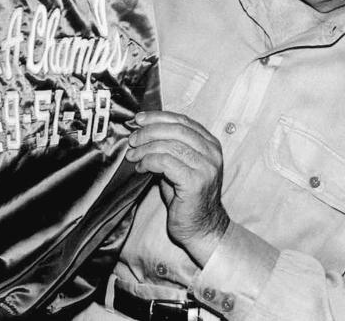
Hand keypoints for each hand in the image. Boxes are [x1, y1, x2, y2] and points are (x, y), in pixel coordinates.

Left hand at [125, 110, 230, 266]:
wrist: (201, 228)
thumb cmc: (186, 197)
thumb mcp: (180, 165)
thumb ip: (169, 147)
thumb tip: (142, 131)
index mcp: (210, 144)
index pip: (182, 120)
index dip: (158, 117)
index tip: (139, 119)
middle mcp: (212, 153)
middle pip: (175, 130)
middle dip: (149, 131)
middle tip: (132, 139)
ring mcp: (206, 167)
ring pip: (169, 145)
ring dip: (145, 148)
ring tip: (132, 155)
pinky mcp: (195, 181)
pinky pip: (165, 162)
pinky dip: (148, 162)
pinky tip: (140, 168)